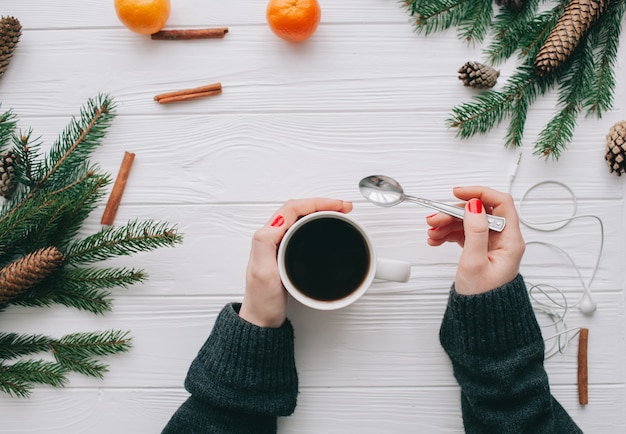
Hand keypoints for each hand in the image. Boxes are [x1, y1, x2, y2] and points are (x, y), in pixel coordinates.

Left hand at [239, 198, 352, 327]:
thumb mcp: (263, 271)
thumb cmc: (262, 300)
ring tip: (339, 212)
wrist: (263, 320)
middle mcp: (272, 237)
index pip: (293, 208)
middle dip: (323, 204)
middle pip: (299, 209)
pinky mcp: (286, 253)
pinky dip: (318, 223)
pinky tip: (327, 227)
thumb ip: (266, 244)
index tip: (337, 206)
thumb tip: (277, 221)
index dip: (317, 203)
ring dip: (321, 211)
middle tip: (344, 207)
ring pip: (302, 217)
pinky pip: (303, 229)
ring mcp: (279, 245)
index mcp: (266, 237)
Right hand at [425, 186, 524, 294]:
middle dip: (454, 213)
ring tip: (432, 233)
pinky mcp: (481, 249)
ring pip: (469, 222)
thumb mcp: (474, 262)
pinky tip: (437, 239)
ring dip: (448, 223)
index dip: (479, 193)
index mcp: (510, 241)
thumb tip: (474, 205)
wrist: (481, 318)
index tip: (458, 193)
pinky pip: (465, 233)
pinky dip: (449, 233)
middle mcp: (504, 239)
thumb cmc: (482, 297)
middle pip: (479, 212)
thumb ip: (475, 231)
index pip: (500, 203)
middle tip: (434, 220)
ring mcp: (492, 244)